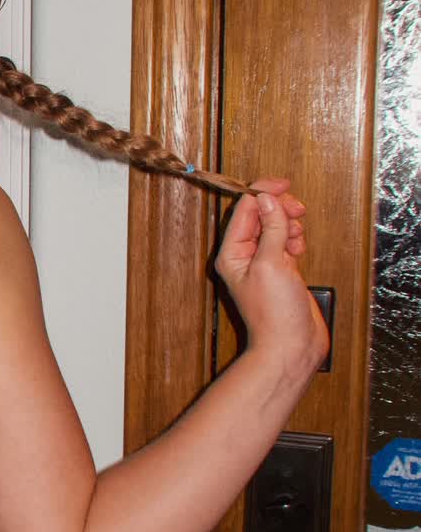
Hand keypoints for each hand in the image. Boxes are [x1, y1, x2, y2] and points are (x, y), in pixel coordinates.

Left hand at [213, 176, 329, 376]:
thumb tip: (268, 199)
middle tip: (296, 210)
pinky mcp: (281, 270)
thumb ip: (271, 229)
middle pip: (260, 215)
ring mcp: (263, 262)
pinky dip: (294, 238)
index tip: (283, 185)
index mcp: (232, 253)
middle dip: (279, 208)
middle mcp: (244, 256)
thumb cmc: (274, 315)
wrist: (291, 345)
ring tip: (296, 237)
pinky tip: (299, 247)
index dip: (262, 193)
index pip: (244, 210)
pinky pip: (285, 241)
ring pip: (275, 227)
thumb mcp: (272, 264)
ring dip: (288, 224)